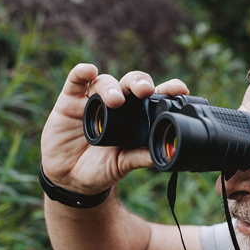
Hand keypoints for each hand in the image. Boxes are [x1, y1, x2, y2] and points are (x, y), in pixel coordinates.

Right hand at [40, 64, 189, 195]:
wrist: (71, 179)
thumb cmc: (101, 169)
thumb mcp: (123, 164)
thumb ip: (141, 157)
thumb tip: (167, 155)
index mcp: (136, 117)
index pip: (154, 97)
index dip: (168, 89)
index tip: (180, 89)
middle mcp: (118, 105)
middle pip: (131, 84)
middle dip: (140, 82)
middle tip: (146, 90)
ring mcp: (93, 101)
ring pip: (105, 82)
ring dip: (111, 87)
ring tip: (115, 101)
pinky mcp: (69, 102)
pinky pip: (75, 81)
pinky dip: (82, 72)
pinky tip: (89, 71)